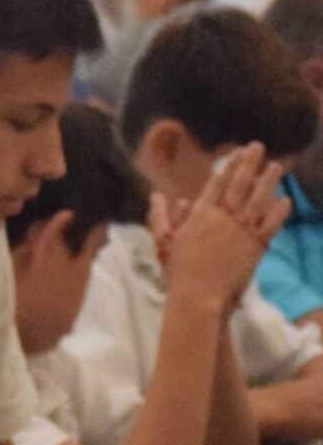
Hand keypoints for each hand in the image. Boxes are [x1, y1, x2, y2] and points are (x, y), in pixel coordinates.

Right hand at [162, 144, 289, 310]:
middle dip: (249, 164)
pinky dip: (279, 211)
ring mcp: (241, 231)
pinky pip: (271, 224)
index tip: (236, 152)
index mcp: (200, 215)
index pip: (216, 184)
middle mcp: (223, 218)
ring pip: (259, 200)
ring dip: (269, 181)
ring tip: (277, 166)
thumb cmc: (177, 272)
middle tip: (257, 147)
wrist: (199, 297)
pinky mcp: (256, 246)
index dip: (228, 166)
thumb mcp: (163, 242)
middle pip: (239, 185)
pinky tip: (285, 200)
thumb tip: (158, 195)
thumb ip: (162, 216)